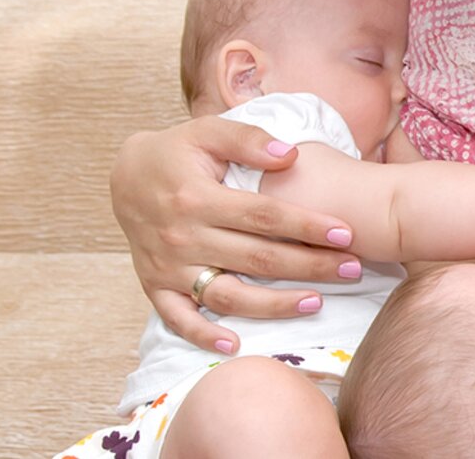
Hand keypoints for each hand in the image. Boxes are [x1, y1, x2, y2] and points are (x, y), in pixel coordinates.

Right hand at [111, 115, 358, 353]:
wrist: (123, 175)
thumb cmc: (175, 152)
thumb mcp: (206, 131)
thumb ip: (248, 138)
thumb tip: (289, 154)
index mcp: (197, 196)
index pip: (264, 215)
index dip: (307, 225)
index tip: (345, 233)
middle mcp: (182, 235)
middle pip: (256, 258)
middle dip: (309, 266)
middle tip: (351, 269)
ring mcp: (167, 266)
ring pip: (227, 294)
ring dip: (273, 304)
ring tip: (316, 302)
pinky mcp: (154, 285)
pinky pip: (178, 318)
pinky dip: (203, 335)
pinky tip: (237, 343)